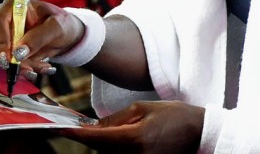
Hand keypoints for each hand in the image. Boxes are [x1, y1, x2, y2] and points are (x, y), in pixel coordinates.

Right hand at [0, 0, 84, 77]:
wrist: (66, 33)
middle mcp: (4, 19)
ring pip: (3, 57)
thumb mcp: (56, 27)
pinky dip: (26, 69)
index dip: (1, 40)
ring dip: (22, 67)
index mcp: (13, 5)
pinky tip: (42, 66)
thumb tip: (18, 53)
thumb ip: (38, 37)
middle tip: (31, 70)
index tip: (11, 58)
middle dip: (13, 60)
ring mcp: (5, 35)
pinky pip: (11, 64)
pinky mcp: (10, 49)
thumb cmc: (61, 23)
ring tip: (43, 67)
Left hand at [60, 101, 204, 153]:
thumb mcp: (141, 108)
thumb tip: (94, 126)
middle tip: (73, 126)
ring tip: (96, 130)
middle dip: (87, 138)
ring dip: (101, 144)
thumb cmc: (173, 116)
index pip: (97, 139)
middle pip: (100, 149)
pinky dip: (112, 148)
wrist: (200, 133)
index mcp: (135, 139)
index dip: (76, 134)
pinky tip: (111, 138)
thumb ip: (115, 119)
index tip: (60, 129)